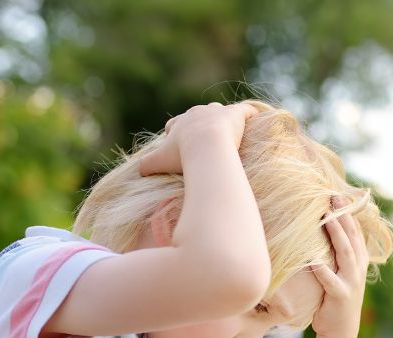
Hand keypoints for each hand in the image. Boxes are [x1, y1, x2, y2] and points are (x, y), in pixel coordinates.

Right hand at [139, 101, 258, 175]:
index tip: (177, 143)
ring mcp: (217, 112)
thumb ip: (146, 165)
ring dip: (221, 119)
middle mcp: (197, 113)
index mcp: (180, 122)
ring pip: (219, 111)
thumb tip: (138, 170)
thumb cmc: (182, 155)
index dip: (175, 133)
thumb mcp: (159, 161)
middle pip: (197, 116)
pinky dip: (249, 115)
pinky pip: (245, 111)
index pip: (175, 124)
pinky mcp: (235, 115)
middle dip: (198, 125)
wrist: (206, 147)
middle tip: (203, 139)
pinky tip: (254, 120)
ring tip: (227, 131)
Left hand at [310, 198, 369, 337]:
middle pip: (351, 237)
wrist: (340, 330)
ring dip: (336, 235)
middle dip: (343, 216)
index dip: (347, 213)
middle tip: (333, 197)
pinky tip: (313, 260)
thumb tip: (320, 232)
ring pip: (344, 253)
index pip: (354, 231)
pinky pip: (330, 281)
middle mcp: (358, 268)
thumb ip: (335, 255)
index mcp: (358, 260)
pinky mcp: (341, 295)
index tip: (337, 194)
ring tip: (326, 219)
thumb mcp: (339, 273)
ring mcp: (351, 281)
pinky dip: (322, 271)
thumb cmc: (334, 299)